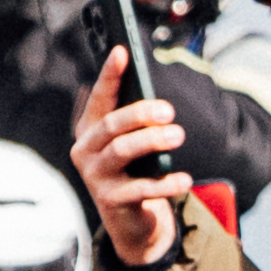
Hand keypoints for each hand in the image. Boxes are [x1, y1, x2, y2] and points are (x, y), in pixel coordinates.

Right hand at [69, 44, 193, 268]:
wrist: (128, 218)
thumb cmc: (133, 169)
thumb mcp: (132, 142)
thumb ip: (136, 122)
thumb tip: (158, 102)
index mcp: (90, 129)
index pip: (99, 97)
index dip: (110, 75)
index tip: (122, 51)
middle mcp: (86, 150)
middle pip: (111, 125)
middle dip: (140, 113)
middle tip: (168, 110)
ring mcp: (95, 176)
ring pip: (122, 151)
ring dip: (152, 140)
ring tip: (178, 135)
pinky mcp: (110, 201)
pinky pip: (141, 188)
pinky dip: (165, 183)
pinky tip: (184, 179)